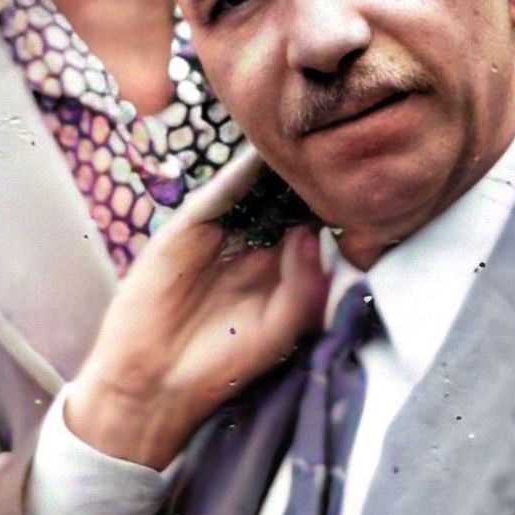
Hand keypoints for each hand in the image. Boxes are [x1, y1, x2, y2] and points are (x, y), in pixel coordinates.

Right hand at [65, 146, 328, 468]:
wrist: (156, 381)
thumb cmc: (223, 363)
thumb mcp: (280, 329)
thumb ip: (304, 285)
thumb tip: (311, 232)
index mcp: (280, 267)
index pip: (311, 222)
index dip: (331, 201)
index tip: (359, 176)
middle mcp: (253, 244)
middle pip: (284, 197)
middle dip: (306, 173)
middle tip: (334, 143)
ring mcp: (221, 232)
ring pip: (253, 188)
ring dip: (275, 163)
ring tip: (305, 133)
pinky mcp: (188, 228)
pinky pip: (218, 194)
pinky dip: (238, 171)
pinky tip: (261, 150)